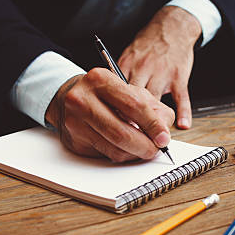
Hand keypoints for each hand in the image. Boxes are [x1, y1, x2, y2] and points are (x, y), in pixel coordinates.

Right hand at [45, 68, 174, 161]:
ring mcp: (75, 121)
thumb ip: (154, 109)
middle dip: (144, 146)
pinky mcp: (74, 140)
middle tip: (155, 150)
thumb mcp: (131, 92)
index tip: (164, 138)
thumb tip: (163, 133)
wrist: (70, 98)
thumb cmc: (106, 95)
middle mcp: (83, 99)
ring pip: (114, 149)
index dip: (153, 125)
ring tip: (143, 148)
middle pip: (121, 132)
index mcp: (101, 80)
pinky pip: (105, 155)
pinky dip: (121, 155)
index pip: (134, 105)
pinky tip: (126, 148)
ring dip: (134, 154)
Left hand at [118, 6, 201, 128]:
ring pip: (156, 100)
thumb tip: (107, 103)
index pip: (116, 92)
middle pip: (134, 99)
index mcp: (126, 65)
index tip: (110, 129)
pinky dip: (183, 112)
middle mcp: (143, 69)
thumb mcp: (127, 57)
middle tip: (130, 139)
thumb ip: (118, 79)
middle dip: (131, 120)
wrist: (171, 28)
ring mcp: (162, 73)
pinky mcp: (179, 76)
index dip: (113, 112)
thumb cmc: (147, 46)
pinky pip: (181, 97)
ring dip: (153, 120)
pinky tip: (182, 125)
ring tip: (151, 138)